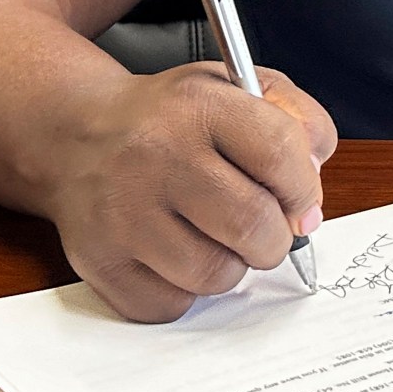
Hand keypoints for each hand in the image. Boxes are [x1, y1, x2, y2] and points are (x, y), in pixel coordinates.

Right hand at [44, 64, 336, 322]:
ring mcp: (122, 211)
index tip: (302, 204)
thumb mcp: (237, 87)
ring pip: (216, 274)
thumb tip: (314, 185)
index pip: (279, 152)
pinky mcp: (99, 259)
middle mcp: (155, 154)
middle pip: (253, 224)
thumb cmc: (172, 119)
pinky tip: (174, 255)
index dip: (304, 189)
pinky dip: (184, 290)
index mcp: (197, 105)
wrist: (77, 134)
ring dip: (231, 265)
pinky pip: (171, 304)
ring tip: (214, 237)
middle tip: (265, 231)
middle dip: (275, 238)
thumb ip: (297, 119)